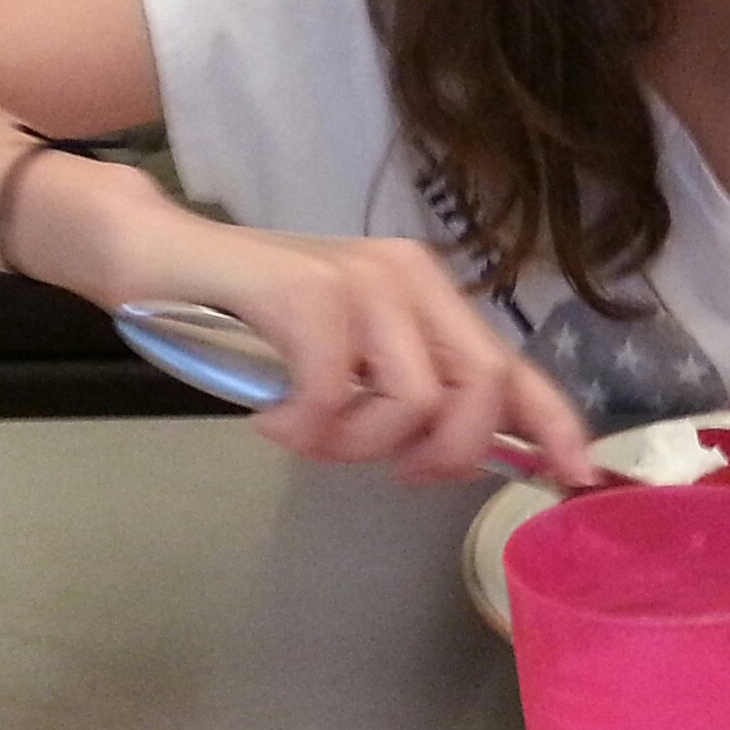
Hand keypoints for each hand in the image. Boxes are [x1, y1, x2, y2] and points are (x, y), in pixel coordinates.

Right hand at [84, 188, 596, 482]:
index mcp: (427, 294)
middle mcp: (408, 277)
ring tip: (303, 430)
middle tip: (387, 469)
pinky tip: (268, 415)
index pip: (513, 365)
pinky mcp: (307, 292)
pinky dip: (301, 428)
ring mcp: (360, 279)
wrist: (155, 252)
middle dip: (445, 454)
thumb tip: (459, 456)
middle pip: (482, 387)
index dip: (554, 425)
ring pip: (412, 401)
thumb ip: (401, 393)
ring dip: (354, 446)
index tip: (574, 478)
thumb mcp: (344, 361)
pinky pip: (334, 397)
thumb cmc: (246, 318)